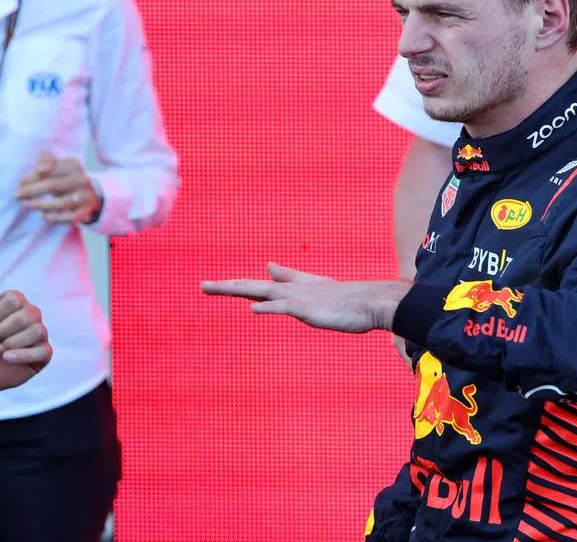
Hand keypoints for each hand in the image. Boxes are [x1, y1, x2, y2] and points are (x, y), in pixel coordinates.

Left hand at [0, 254, 51, 403]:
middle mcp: (31, 315)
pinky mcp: (43, 355)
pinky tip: (7, 359)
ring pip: (37, 332)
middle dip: (2, 331)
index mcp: (16, 302)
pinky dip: (21, 356)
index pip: (16, 299)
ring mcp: (39, 335)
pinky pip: (43, 351)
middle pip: (28, 315)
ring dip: (10, 344)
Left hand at [15, 150, 101, 223]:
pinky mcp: (85, 211)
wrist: (90, 194)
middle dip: (31, 191)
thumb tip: (39, 169)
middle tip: (16, 195)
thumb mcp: (58, 165)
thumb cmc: (66, 178)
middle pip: (53, 185)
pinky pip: (67, 217)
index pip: (50, 169)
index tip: (20, 183)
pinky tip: (43, 215)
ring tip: (26, 204)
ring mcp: (85, 197)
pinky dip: (53, 217)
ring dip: (39, 204)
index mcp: (73, 165)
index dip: (32, 176)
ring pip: (60, 203)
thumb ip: (45, 159)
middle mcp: (81, 180)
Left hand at [201, 263, 411, 332]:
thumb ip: (296, 280)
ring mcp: (298, 298)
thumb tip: (273, 268)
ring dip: (235, 289)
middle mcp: (292, 290)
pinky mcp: (307, 309)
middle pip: (252, 286)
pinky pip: (284, 308)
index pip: (264, 284)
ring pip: (260, 291)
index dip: (242, 285)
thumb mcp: (319, 290)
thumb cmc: (352, 301)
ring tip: (213, 288)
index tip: (222, 285)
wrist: (373, 301)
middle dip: (227, 286)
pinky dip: (269, 307)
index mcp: (296, 287)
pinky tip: (254, 308)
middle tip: (202, 286)